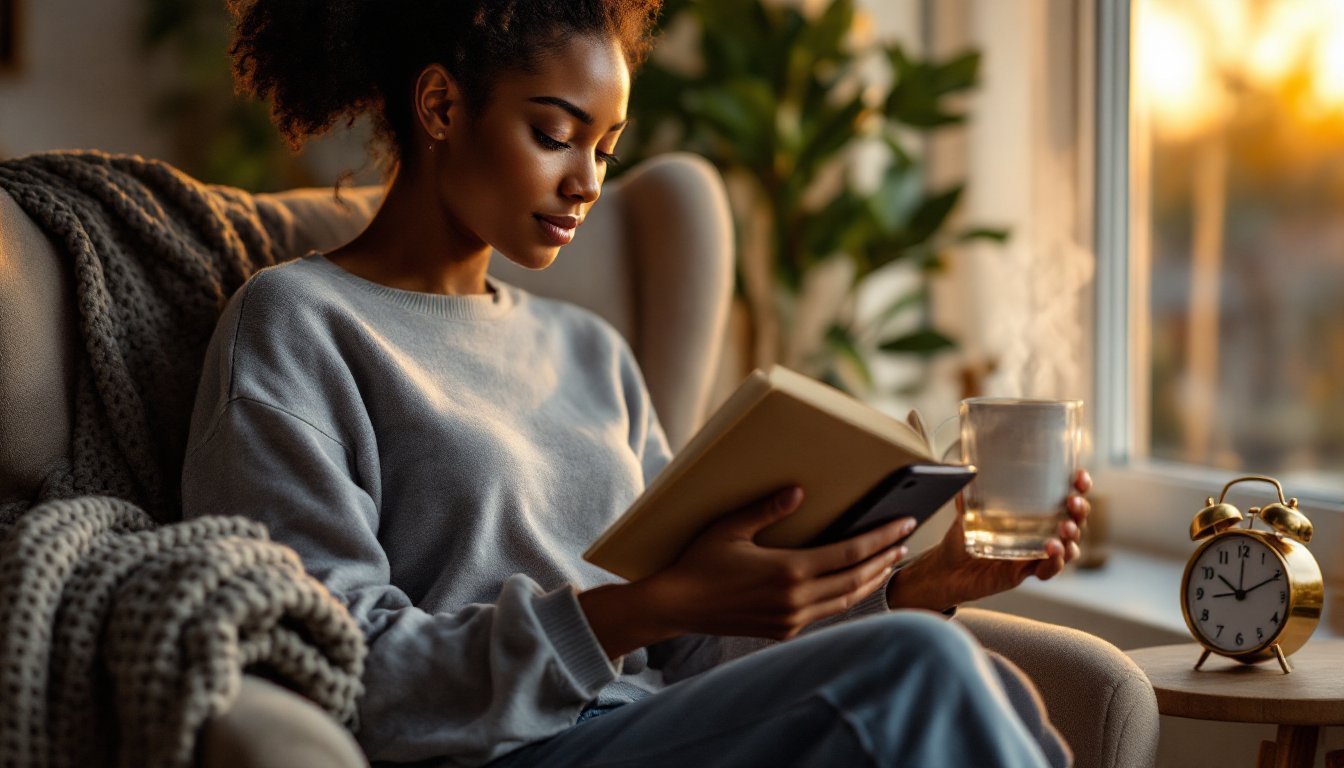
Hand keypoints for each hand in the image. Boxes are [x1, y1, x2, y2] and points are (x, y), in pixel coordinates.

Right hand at [640, 486, 915, 640]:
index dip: (881, 538)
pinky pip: (825, 612)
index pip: (850, 553)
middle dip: (884, 559)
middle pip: (856, 578)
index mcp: (788, 571)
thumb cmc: (699, 561)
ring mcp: (791, 619)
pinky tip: (852, 584)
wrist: (677, 605)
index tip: (904, 524)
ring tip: (888, 562)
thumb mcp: (730, 527)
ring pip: (846, 600)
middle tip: (905, 540)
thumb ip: (767, 509)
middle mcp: (796, 599)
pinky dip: (846, 596)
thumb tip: (799, 491)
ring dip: (870, 580)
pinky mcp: (783, 630)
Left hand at [887, 469, 1091, 611]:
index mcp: (1032, 514)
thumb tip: (966, 468)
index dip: (1079, 488)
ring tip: (1064, 530)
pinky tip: (1052, 552)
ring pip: (1069, 548)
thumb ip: (969, 492)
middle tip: (1073, 503)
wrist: (947, 570)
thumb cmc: (962, 538)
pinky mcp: (1024, 573)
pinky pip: (1048, 570)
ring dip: (1072, 538)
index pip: (1064, 498)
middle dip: (1080, 512)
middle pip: (1075, 522)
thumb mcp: (966, 510)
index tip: (1081, 477)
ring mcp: (1033, 554)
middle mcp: (1039, 533)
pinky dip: (1054, 563)